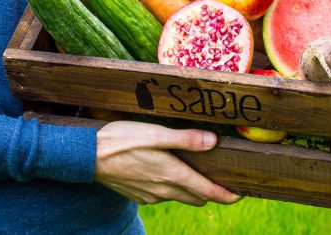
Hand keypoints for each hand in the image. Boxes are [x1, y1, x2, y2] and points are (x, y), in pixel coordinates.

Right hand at [95, 120, 241, 206]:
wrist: (88, 156)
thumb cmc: (121, 140)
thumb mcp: (155, 133)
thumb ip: (185, 139)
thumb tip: (213, 142)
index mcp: (172, 175)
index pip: (208, 192)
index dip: (227, 195)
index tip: (241, 194)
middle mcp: (164, 190)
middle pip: (197, 197)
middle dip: (210, 191)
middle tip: (220, 179)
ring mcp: (151, 196)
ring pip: (179, 196)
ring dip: (189, 188)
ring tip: (192, 170)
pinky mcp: (139, 196)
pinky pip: (162, 195)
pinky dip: (170, 186)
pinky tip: (163, 170)